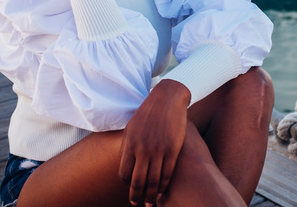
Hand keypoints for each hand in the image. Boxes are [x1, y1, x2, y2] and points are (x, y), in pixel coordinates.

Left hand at [119, 80, 190, 204]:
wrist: (167, 99)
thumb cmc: (148, 112)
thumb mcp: (131, 127)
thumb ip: (127, 145)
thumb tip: (123, 162)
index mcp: (130, 144)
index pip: (124, 173)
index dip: (127, 184)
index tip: (130, 189)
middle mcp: (143, 149)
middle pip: (138, 181)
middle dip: (137, 196)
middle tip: (137, 204)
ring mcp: (158, 149)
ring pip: (153, 181)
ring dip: (151, 196)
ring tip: (151, 204)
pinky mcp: (173, 149)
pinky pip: (167, 173)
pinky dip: (164, 186)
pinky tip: (162, 191)